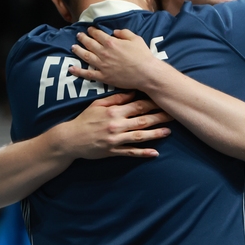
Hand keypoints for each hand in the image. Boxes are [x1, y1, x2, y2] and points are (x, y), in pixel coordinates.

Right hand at [56, 91, 171, 159]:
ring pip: (139, 136)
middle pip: (142, 120)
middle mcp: (116, 125)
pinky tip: (154, 153)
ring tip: (168, 132)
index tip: (163, 101)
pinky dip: (143, 153)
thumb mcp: (97, 104)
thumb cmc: (85, 119)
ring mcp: (115, 140)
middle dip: (159, 117)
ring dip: (155, 134)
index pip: (137, 106)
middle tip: (173, 115)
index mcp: (113, 112)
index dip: (152, 103)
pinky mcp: (113, 151)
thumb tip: (132, 92)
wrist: (71, 139)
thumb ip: (115, 99)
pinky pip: (131, 153)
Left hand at [70, 26, 158, 89]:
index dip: (92, 30)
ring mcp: (102, 65)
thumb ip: (124, 33)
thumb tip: (114, 32)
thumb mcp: (135, 38)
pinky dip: (78, 71)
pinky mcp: (103, 77)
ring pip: (85, 56)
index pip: (97, 34)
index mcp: (111, 42)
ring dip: (78, 50)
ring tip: (73, 47)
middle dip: (83, 38)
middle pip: (89, 43)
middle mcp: (104, 53)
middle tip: (79, 35)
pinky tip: (71, 68)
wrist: (146, 73)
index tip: (89, 29)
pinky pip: (88, 74)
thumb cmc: (143, 55)